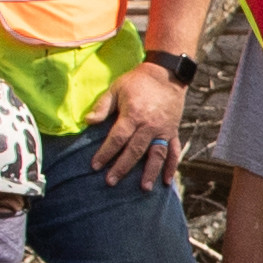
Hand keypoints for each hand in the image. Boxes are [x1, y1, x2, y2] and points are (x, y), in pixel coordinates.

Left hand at [88, 57, 186, 188]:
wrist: (166, 74)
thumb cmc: (137, 81)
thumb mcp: (116, 88)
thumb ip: (103, 106)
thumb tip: (88, 122)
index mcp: (133, 114)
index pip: (117, 138)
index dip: (105, 153)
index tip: (95, 166)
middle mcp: (149, 125)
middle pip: (135, 150)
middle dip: (122, 167)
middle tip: (111, 182)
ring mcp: (163, 130)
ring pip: (156, 155)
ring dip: (150, 172)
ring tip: (143, 188)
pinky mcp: (173, 132)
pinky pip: (174, 151)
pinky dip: (172, 167)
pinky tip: (166, 181)